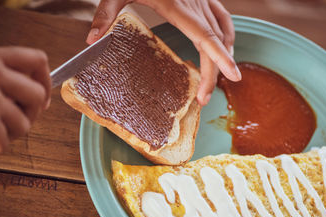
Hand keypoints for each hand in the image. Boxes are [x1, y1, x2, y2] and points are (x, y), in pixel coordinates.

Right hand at [0, 46, 50, 156]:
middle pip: (38, 94)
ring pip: (27, 122)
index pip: (38, 60)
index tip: (41, 95)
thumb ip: (5, 73)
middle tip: (10, 116)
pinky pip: (7, 141)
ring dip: (10, 130)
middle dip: (29, 111)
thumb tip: (41, 87)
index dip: (44, 80)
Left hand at [86, 0, 240, 105]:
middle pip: (215, 42)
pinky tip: (223, 47)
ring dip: (224, 55)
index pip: (205, 37)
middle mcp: (195, 4)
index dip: (221, 58)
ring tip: (218, 78)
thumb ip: (106, 14)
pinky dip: (226, 36)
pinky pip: (222, 18)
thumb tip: (91, 41)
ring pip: (223, 31)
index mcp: (178, 5)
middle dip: (215, 71)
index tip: (234, 76)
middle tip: (204, 99)